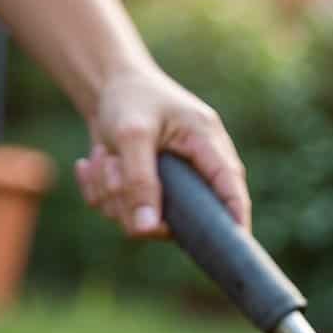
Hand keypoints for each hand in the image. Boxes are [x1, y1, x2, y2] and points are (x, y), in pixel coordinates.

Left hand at [74, 66, 250, 237]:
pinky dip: (100, 191)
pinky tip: (96, 162)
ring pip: (142, 221)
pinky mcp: (146, 196)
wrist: (105, 86)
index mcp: (209, 146)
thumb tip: (146, 230)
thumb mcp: (132, 135)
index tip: (235, 246)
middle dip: (134, 200)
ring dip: (111, 192)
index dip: (235, 220)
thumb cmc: (129, 99)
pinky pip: (120, 214)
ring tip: (104, 156)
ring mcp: (171, 189)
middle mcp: (196, 173)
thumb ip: (140, 181)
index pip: (231, 190)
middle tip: (113, 168)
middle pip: (179, 218)